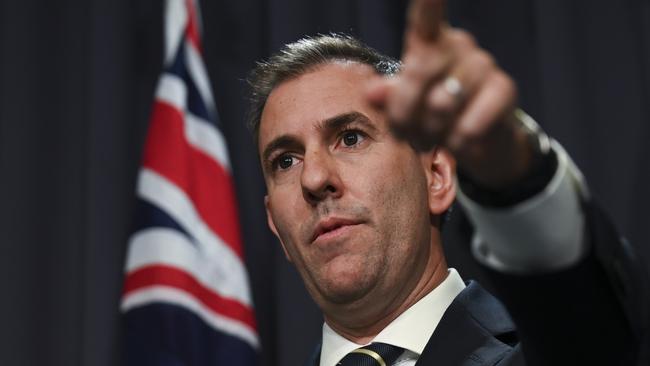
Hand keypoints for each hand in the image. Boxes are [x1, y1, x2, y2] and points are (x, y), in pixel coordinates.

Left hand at [366, 0, 534, 189]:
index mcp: (431, 42)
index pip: (425, 18)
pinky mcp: (504, 89)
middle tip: (407, 132)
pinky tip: (460, 141)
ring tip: (434, 136)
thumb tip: (372, 91)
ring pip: (442, 103)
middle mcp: (459, 45)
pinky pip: (470, 124)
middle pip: (419, 72)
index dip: (429, 2)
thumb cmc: (431, 116)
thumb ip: (389, 97)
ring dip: (431, 131)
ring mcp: (483, 64)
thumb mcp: (405, 107)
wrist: (474, 140)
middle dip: (404, 111)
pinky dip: (458, 141)